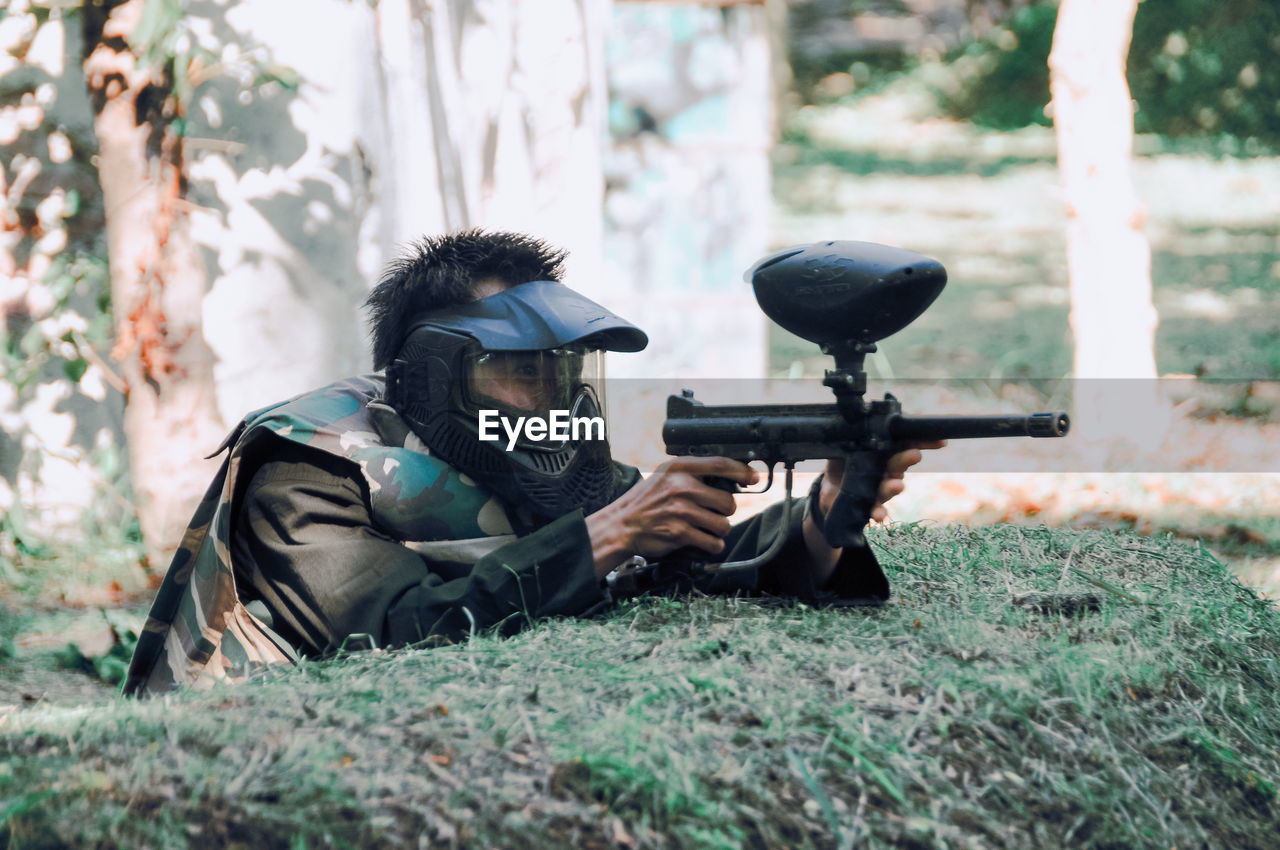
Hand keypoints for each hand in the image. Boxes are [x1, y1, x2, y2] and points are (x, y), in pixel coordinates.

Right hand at [584, 456, 756, 576]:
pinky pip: (713, 543)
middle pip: (728, 501)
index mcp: (679, 469)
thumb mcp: (664, 476)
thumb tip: (729, 479)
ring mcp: (682, 511)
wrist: (621, 525)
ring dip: (718, 530)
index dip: (742, 471)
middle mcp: (682, 487)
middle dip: (724, 511)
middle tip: (712, 513)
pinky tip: (702, 541)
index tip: (753, 478)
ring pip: (723, 524)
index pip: (720, 464)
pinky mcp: (681, 533)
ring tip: (706, 528)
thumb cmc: (645, 501)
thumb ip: (692, 474)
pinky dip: (712, 545)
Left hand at [818, 440, 944, 524]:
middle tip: (915, 455)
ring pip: (889, 487)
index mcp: (885, 451)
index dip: (924, 440)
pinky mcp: (868, 505)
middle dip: (907, 459)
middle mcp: (887, 470)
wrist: (828, 491)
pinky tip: (880, 515)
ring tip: (896, 485)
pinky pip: (876, 510)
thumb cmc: (843, 462)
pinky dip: (879, 512)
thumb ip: (859, 431)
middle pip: (899, 463)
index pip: (907, 443)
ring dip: (894, 486)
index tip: (939, 441)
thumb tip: (868, 412)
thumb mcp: (847, 442)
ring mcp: (879, 489)